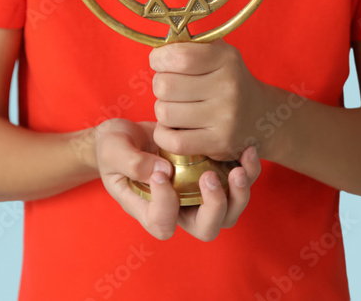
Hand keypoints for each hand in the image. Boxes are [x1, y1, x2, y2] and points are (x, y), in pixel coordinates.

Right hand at [93, 118, 260, 240]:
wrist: (127, 133)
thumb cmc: (113, 146)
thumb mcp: (112, 150)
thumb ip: (132, 162)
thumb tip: (164, 171)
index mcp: (149, 210)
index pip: (164, 223)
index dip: (166, 203)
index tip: (160, 171)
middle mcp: (178, 209)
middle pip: (206, 229)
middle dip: (215, 208)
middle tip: (210, 176)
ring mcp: (198, 195)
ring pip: (229, 212)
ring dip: (239, 193)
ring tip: (239, 168)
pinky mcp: (213, 175)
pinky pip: (237, 184)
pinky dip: (248, 171)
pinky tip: (247, 151)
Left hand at [149, 38, 280, 160]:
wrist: (259, 116)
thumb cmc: (227, 81)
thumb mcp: (217, 54)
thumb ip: (188, 47)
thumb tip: (157, 52)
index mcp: (225, 58)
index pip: (177, 56)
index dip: (159, 59)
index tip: (160, 63)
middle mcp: (228, 86)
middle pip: (165, 86)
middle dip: (160, 86)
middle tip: (172, 89)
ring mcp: (225, 117)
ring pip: (165, 113)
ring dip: (163, 111)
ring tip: (177, 108)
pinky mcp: (219, 143)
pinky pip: (173, 141)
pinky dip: (164, 135)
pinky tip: (173, 128)